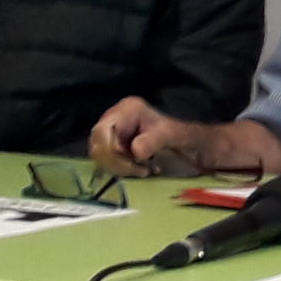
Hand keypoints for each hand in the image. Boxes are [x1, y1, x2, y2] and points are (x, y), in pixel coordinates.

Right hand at [91, 96, 206, 177]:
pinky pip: (107, 160)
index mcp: (127, 109)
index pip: (101, 130)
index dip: (111, 151)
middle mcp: (114, 117)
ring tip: (144, 170)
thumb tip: (135, 152)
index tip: (133, 162)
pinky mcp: (112, 142)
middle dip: (117, 163)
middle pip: (97, 145)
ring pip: (100, 155)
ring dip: (120, 168)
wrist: (182, 138)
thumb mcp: (169, 135)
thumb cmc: (177, 133)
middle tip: (142, 171)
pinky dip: (122, 168)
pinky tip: (140, 169)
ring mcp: (111, 130)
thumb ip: (153, 142)